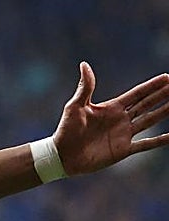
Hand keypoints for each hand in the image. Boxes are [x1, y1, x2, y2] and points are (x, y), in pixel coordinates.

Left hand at [54, 62, 168, 174]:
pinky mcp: (123, 149)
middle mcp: (121, 119)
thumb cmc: (66, 130)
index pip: (138, 94)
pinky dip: (160, 140)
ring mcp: (124, 134)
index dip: (152, 86)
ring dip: (165, 112)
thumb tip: (84, 64)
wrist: (62, 155)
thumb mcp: (75, 106)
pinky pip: (146, 144)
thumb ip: (85, 87)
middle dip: (163, 95)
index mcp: (112, 107)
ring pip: (151, 120)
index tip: (167, 77)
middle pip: (148, 104)